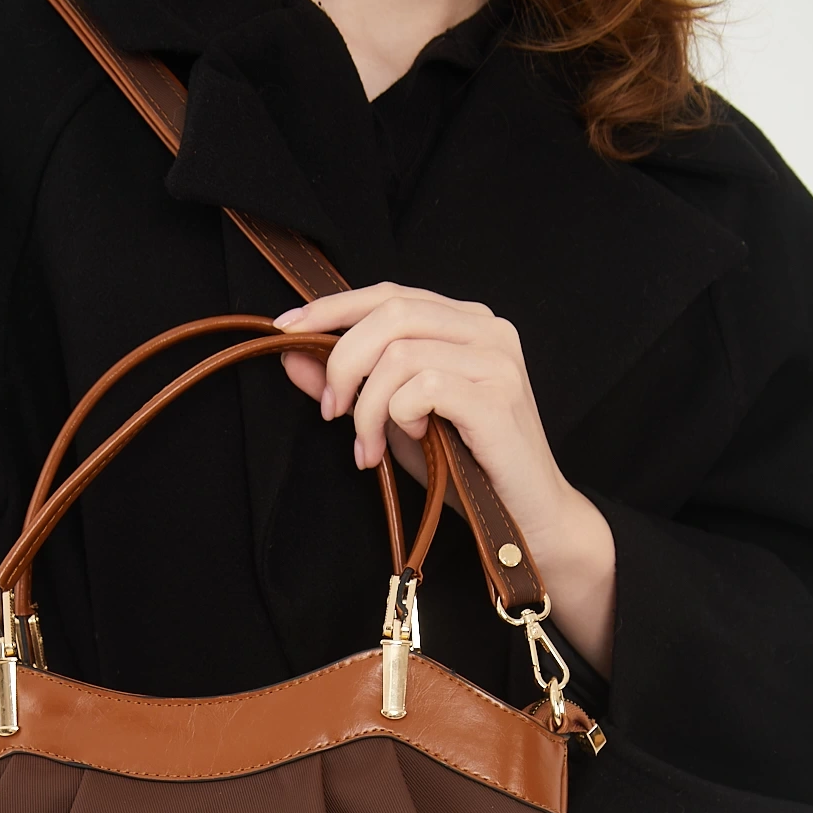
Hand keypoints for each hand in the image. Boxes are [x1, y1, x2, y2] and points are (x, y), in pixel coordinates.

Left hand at [275, 284, 615, 675]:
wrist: (526, 519)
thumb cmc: (465, 471)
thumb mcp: (394, 421)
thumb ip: (350, 384)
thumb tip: (293, 355)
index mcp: (464, 324)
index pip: (389, 294)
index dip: (332, 307)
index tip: (286, 330)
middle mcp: (486, 329)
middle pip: (390, 312)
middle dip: (344, 362)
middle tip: (332, 414)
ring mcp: (496, 359)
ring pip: (400, 352)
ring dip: (367, 406)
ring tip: (370, 448)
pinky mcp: (497, 396)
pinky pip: (422, 387)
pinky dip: (398, 416)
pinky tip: (411, 442)